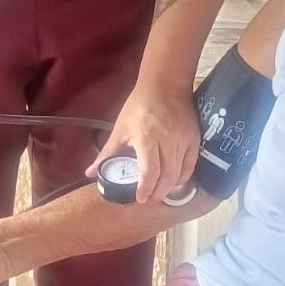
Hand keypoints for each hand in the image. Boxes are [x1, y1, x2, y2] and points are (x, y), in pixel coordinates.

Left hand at [89, 79, 199, 204]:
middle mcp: (167, 141)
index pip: (149, 172)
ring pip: (179, 173)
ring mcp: (183, 140)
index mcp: (146, 138)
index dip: (146, 189)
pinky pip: (190, 165)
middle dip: (157, 193)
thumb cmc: (138, 106)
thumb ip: (107, 153)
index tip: (140, 199)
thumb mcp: (120, 129)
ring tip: (159, 192)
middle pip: (166, 177)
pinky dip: (183, 177)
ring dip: (169, 187)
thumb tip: (90, 172)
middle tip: (149, 200)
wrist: (165, 85)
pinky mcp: (194, 139)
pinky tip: (174, 182)